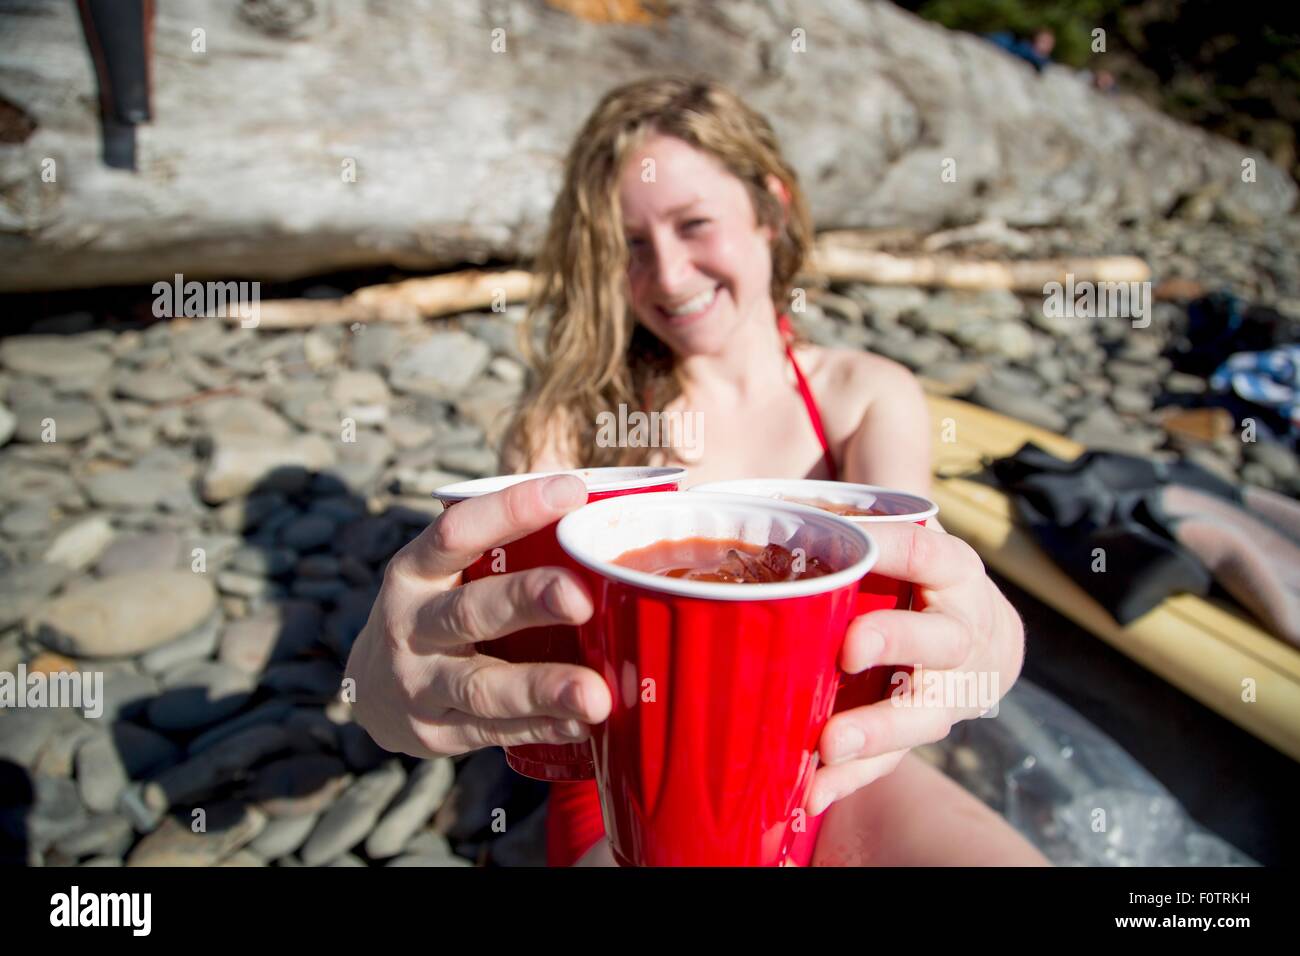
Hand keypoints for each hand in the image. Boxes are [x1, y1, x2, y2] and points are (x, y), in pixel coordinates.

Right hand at [344, 475, 612, 757]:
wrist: (370, 690)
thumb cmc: (438, 610)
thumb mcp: (448, 573)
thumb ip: (506, 548)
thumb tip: (599, 510)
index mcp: (415, 571)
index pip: (457, 532)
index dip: (511, 510)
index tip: (569, 492)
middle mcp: (411, 626)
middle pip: (471, 612)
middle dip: (527, 601)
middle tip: (580, 597)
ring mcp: (419, 685)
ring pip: (483, 687)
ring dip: (542, 688)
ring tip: (596, 694)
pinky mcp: (436, 733)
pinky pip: (494, 731)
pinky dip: (541, 727)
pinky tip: (582, 723)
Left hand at [805, 522, 1024, 815]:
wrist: (987, 638)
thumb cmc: (918, 582)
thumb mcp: (903, 549)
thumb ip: (850, 537)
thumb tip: (755, 511)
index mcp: (952, 571)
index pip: (927, 553)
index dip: (893, 548)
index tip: (852, 544)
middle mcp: (963, 628)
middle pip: (942, 638)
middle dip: (897, 642)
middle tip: (850, 649)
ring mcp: (953, 687)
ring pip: (926, 711)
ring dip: (876, 730)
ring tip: (830, 744)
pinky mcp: (929, 728)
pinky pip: (895, 760)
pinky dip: (854, 778)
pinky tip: (816, 791)